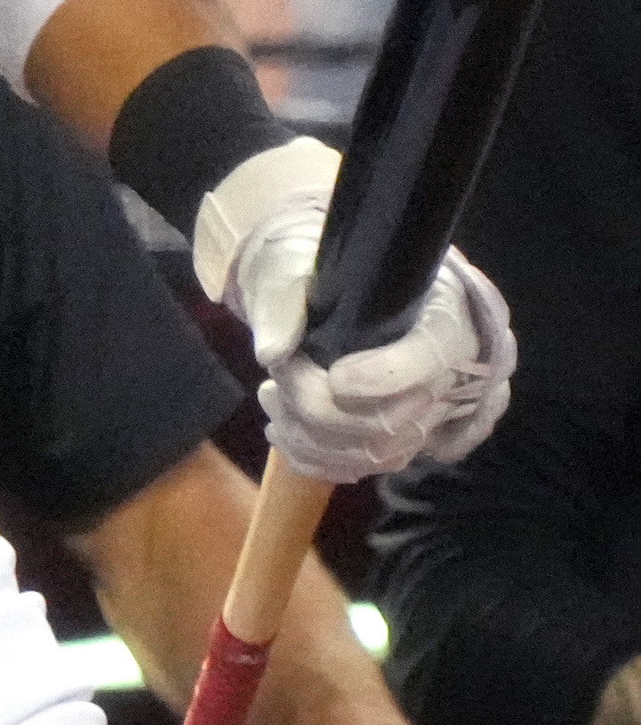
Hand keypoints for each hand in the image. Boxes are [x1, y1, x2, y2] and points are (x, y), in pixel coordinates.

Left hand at [205, 143, 516, 478]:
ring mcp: (430, 408)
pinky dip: (319, 459)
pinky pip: (368, 465)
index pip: (433, 355)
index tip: (335, 378)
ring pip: (381, 451)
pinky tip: (284, 433)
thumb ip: (284, 297)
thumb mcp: (293, 259)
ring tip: (272, 398)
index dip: (387, 375)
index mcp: (445, 311)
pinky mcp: (401, 435)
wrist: (316, 283)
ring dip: (314, 437)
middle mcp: (452, 368)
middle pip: (400, 417)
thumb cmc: (313, 262)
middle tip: (276, 377)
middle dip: (324, 407)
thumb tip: (272, 351)